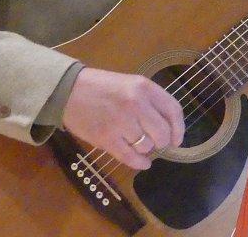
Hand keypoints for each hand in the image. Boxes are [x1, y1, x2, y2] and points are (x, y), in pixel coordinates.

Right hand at [62, 67, 184, 169]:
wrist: (68, 91)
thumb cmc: (102, 87)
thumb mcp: (130, 84)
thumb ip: (149, 101)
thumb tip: (168, 128)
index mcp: (144, 87)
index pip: (173, 110)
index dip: (179, 128)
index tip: (176, 139)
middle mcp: (136, 103)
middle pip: (162, 133)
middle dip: (161, 142)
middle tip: (155, 142)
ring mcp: (121, 122)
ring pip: (147, 147)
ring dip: (145, 149)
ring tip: (137, 144)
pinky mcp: (106, 139)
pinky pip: (131, 158)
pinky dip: (140, 163)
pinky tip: (142, 163)